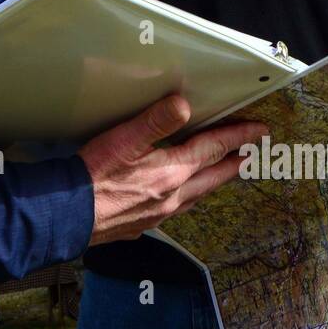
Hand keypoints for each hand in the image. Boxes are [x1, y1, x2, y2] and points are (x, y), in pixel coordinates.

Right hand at [77, 93, 268, 245]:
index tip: (258, 132)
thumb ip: (156, 121)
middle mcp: (173, 196)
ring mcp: (160, 213)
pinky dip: (189, 198)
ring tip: (223, 173)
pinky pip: (178, 209)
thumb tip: (183, 105)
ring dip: (214, 181)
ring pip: (198, 195)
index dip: (238, 137)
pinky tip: (182, 198)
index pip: (213, 149)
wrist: (68, 214)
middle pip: (213, 176)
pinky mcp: (143, 223)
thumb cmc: (93, 175)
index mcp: (172, 172)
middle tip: (250, 154)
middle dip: (234, 163)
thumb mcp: (124, 140)